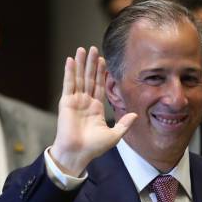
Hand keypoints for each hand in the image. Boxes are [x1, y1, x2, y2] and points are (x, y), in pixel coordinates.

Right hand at [50, 46, 136, 175]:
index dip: (101, 73)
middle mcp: (85, 102)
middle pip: (89, 78)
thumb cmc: (94, 148)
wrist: (78, 153)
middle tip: (93, 48)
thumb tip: (135, 115)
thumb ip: (124, 124)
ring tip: (82, 49)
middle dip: (91, 63)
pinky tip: (70, 60)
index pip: (99, 86)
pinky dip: (69, 72)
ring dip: (80, 64)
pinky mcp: (66, 102)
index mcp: (96, 109)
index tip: (103, 60)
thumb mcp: (114, 135)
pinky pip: (68, 84)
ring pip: (79, 78)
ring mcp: (75, 101)